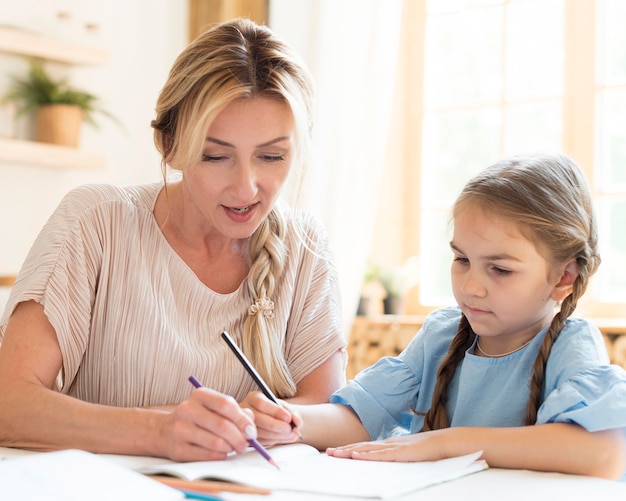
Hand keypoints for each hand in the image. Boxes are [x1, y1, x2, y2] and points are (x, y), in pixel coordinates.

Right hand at [160, 386, 257, 461]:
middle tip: (245, 445)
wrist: (163, 431)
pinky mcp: (178, 449)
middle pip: (223, 425)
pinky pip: (208, 456)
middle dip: (240, 438)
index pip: (227, 405)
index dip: (243, 420)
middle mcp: (187, 410)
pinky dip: (220, 456)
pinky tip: (220, 453)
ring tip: (231, 447)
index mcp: (199, 395)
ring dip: (230, 448)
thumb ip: (234, 412)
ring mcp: (180, 430)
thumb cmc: (197, 418)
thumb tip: (250, 424)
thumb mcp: (213, 408)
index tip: (251, 431)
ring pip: (217, 443)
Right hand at [240, 391, 301, 445]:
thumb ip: (292, 412)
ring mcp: (244, 425)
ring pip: (258, 432)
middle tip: (290, 429)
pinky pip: (259, 441)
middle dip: (275, 425)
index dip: (275, 411)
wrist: (275, 419)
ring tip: (292, 435)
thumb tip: (297, 421)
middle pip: (257, 418)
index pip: (261, 404)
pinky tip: (285, 438)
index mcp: (253, 398)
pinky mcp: (247, 438)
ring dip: (277, 435)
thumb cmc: (278, 411)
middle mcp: (245, 410)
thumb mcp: (284, 407)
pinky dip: (274, 441)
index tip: (288, 417)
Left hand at [326, 429, 447, 461]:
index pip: (365, 447)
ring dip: (350, 452)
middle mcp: (387, 444)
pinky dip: (368, 455)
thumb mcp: (407, 454)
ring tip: (336, 454)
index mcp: (388, 445)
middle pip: (362, 447)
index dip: (349, 449)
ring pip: (367, 450)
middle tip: (328, 453)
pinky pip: (381, 455)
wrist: (444, 442)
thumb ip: (395, 456)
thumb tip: (384, 461)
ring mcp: (393, 447)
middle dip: (344, 450)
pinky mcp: (401, 452)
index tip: (336, 452)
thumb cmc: (426, 450)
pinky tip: (357, 455)